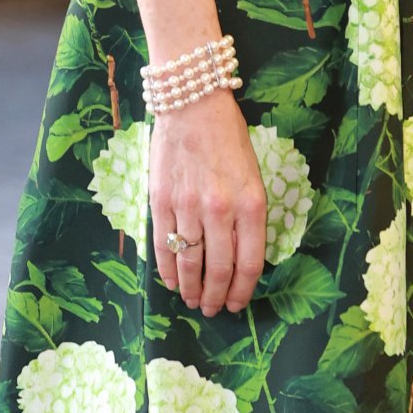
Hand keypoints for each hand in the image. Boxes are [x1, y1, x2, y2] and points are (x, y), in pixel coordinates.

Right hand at [150, 94, 267, 314]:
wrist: (193, 102)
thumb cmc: (228, 136)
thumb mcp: (252, 173)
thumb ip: (247, 214)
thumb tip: (240, 256)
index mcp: (251, 202)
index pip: (250, 263)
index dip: (243, 291)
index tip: (237, 304)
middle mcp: (221, 209)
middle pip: (219, 271)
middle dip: (216, 298)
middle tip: (213, 309)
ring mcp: (188, 207)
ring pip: (189, 265)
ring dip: (191, 290)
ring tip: (193, 300)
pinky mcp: (160, 202)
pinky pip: (164, 248)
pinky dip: (167, 272)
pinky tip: (172, 282)